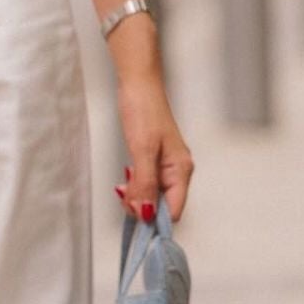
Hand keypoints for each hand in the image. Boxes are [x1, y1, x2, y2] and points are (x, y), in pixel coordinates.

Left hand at [113, 73, 194, 223]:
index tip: (133, 216)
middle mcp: (177, 170)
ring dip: (137, 195)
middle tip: (122, 196)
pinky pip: (147, 181)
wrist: (138, 84)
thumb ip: (145, 184)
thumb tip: (146, 214)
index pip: (174, 210)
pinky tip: (125, 179)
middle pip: (163, 204)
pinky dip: (135, 184)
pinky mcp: (155, 158)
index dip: (154, 218)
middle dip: (142, 206)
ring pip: (153, 194)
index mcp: (181, 170)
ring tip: (122, 187)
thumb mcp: (142, 151)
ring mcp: (166, 165)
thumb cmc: (143, 111)